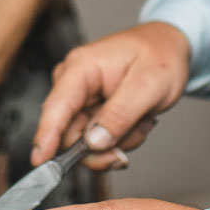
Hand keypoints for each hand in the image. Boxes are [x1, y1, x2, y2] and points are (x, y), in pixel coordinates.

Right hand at [31, 22, 190, 170]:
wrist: (169, 46)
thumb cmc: (159, 55)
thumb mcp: (149, 85)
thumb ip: (120, 114)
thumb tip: (93, 142)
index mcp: (81, 67)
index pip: (56, 107)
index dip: (46, 137)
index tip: (40, 164)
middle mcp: (73, 83)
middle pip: (69, 134)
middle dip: (102, 147)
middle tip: (131, 141)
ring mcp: (80, 98)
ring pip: (86, 142)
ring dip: (118, 140)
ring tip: (141, 119)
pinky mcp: (90, 110)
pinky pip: (97, 140)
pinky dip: (121, 137)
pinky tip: (136, 120)